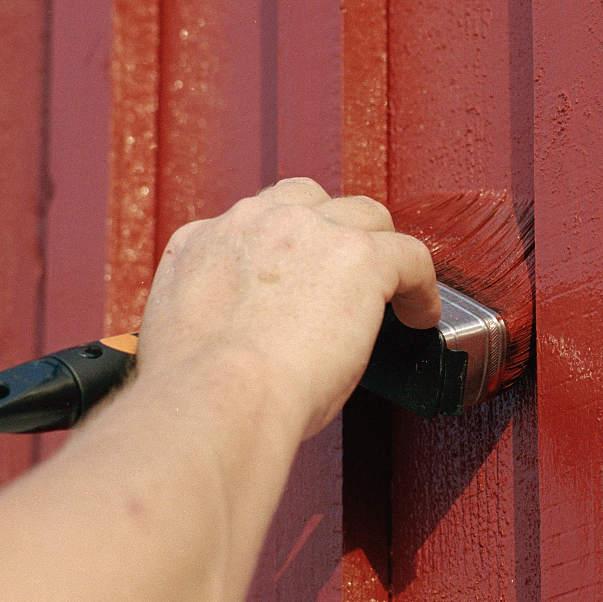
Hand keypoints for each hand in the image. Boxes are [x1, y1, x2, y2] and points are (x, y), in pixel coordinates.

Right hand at [137, 179, 438, 438]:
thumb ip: (215, 312)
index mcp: (202, 242)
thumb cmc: (204, 394)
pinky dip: (421, 285)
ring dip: (378, 249)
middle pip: (309, 202)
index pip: (252, 225)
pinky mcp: (358, 256)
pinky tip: (420, 314)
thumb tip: (246, 333)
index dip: (283, 251)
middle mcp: (253, 222)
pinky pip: (409, 255)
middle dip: (332, 232)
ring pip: (364, 216)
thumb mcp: (182, 334)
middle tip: (347, 278)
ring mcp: (307, 231)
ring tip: (393, 290)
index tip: (297, 282)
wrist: (219, 399)